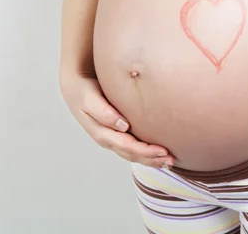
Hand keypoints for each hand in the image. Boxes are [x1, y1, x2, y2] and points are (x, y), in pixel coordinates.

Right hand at [60, 74, 174, 168]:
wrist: (76, 87)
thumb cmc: (84, 91)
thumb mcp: (89, 99)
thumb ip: (103, 112)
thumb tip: (122, 125)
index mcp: (102, 134)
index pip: (128, 147)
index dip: (146, 151)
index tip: (163, 151)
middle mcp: (109, 140)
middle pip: (133, 155)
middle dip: (152, 159)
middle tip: (171, 159)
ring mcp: (113, 138)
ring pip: (133, 154)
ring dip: (151, 159)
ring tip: (169, 161)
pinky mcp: (118, 133)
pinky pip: (133, 147)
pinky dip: (146, 152)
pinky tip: (158, 152)